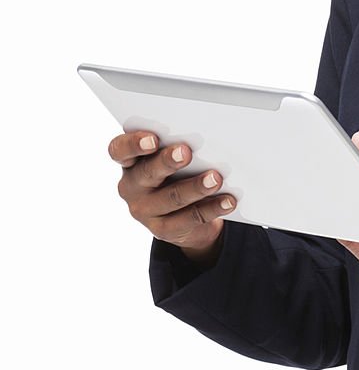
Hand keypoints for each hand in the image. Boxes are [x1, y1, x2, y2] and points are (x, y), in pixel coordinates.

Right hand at [108, 131, 235, 266]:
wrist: (186, 215)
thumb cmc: (178, 174)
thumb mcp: (173, 159)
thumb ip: (178, 148)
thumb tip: (204, 139)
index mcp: (130, 163)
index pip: (120, 150)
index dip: (133, 144)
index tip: (152, 139)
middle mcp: (132, 187)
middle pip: (146, 173)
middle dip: (167, 162)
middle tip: (186, 152)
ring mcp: (145, 211)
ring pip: (171, 198)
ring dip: (195, 187)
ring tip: (216, 178)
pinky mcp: (164, 230)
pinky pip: (190, 219)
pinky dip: (212, 208)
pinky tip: (228, 201)